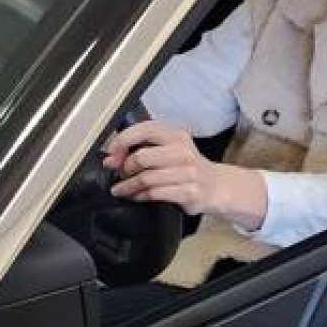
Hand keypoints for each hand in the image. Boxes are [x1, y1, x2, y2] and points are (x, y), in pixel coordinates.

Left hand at [104, 119, 265, 228]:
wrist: (216, 186)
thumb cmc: (187, 167)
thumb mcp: (169, 148)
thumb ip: (143, 147)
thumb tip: (112, 156)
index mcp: (176, 135)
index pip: (144, 130)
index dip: (122, 141)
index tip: (111, 152)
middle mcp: (183, 151)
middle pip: (141, 157)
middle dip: (124, 167)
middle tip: (119, 173)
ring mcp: (188, 172)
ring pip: (146, 178)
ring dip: (128, 186)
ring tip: (121, 189)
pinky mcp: (189, 192)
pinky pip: (155, 194)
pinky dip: (140, 196)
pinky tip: (137, 196)